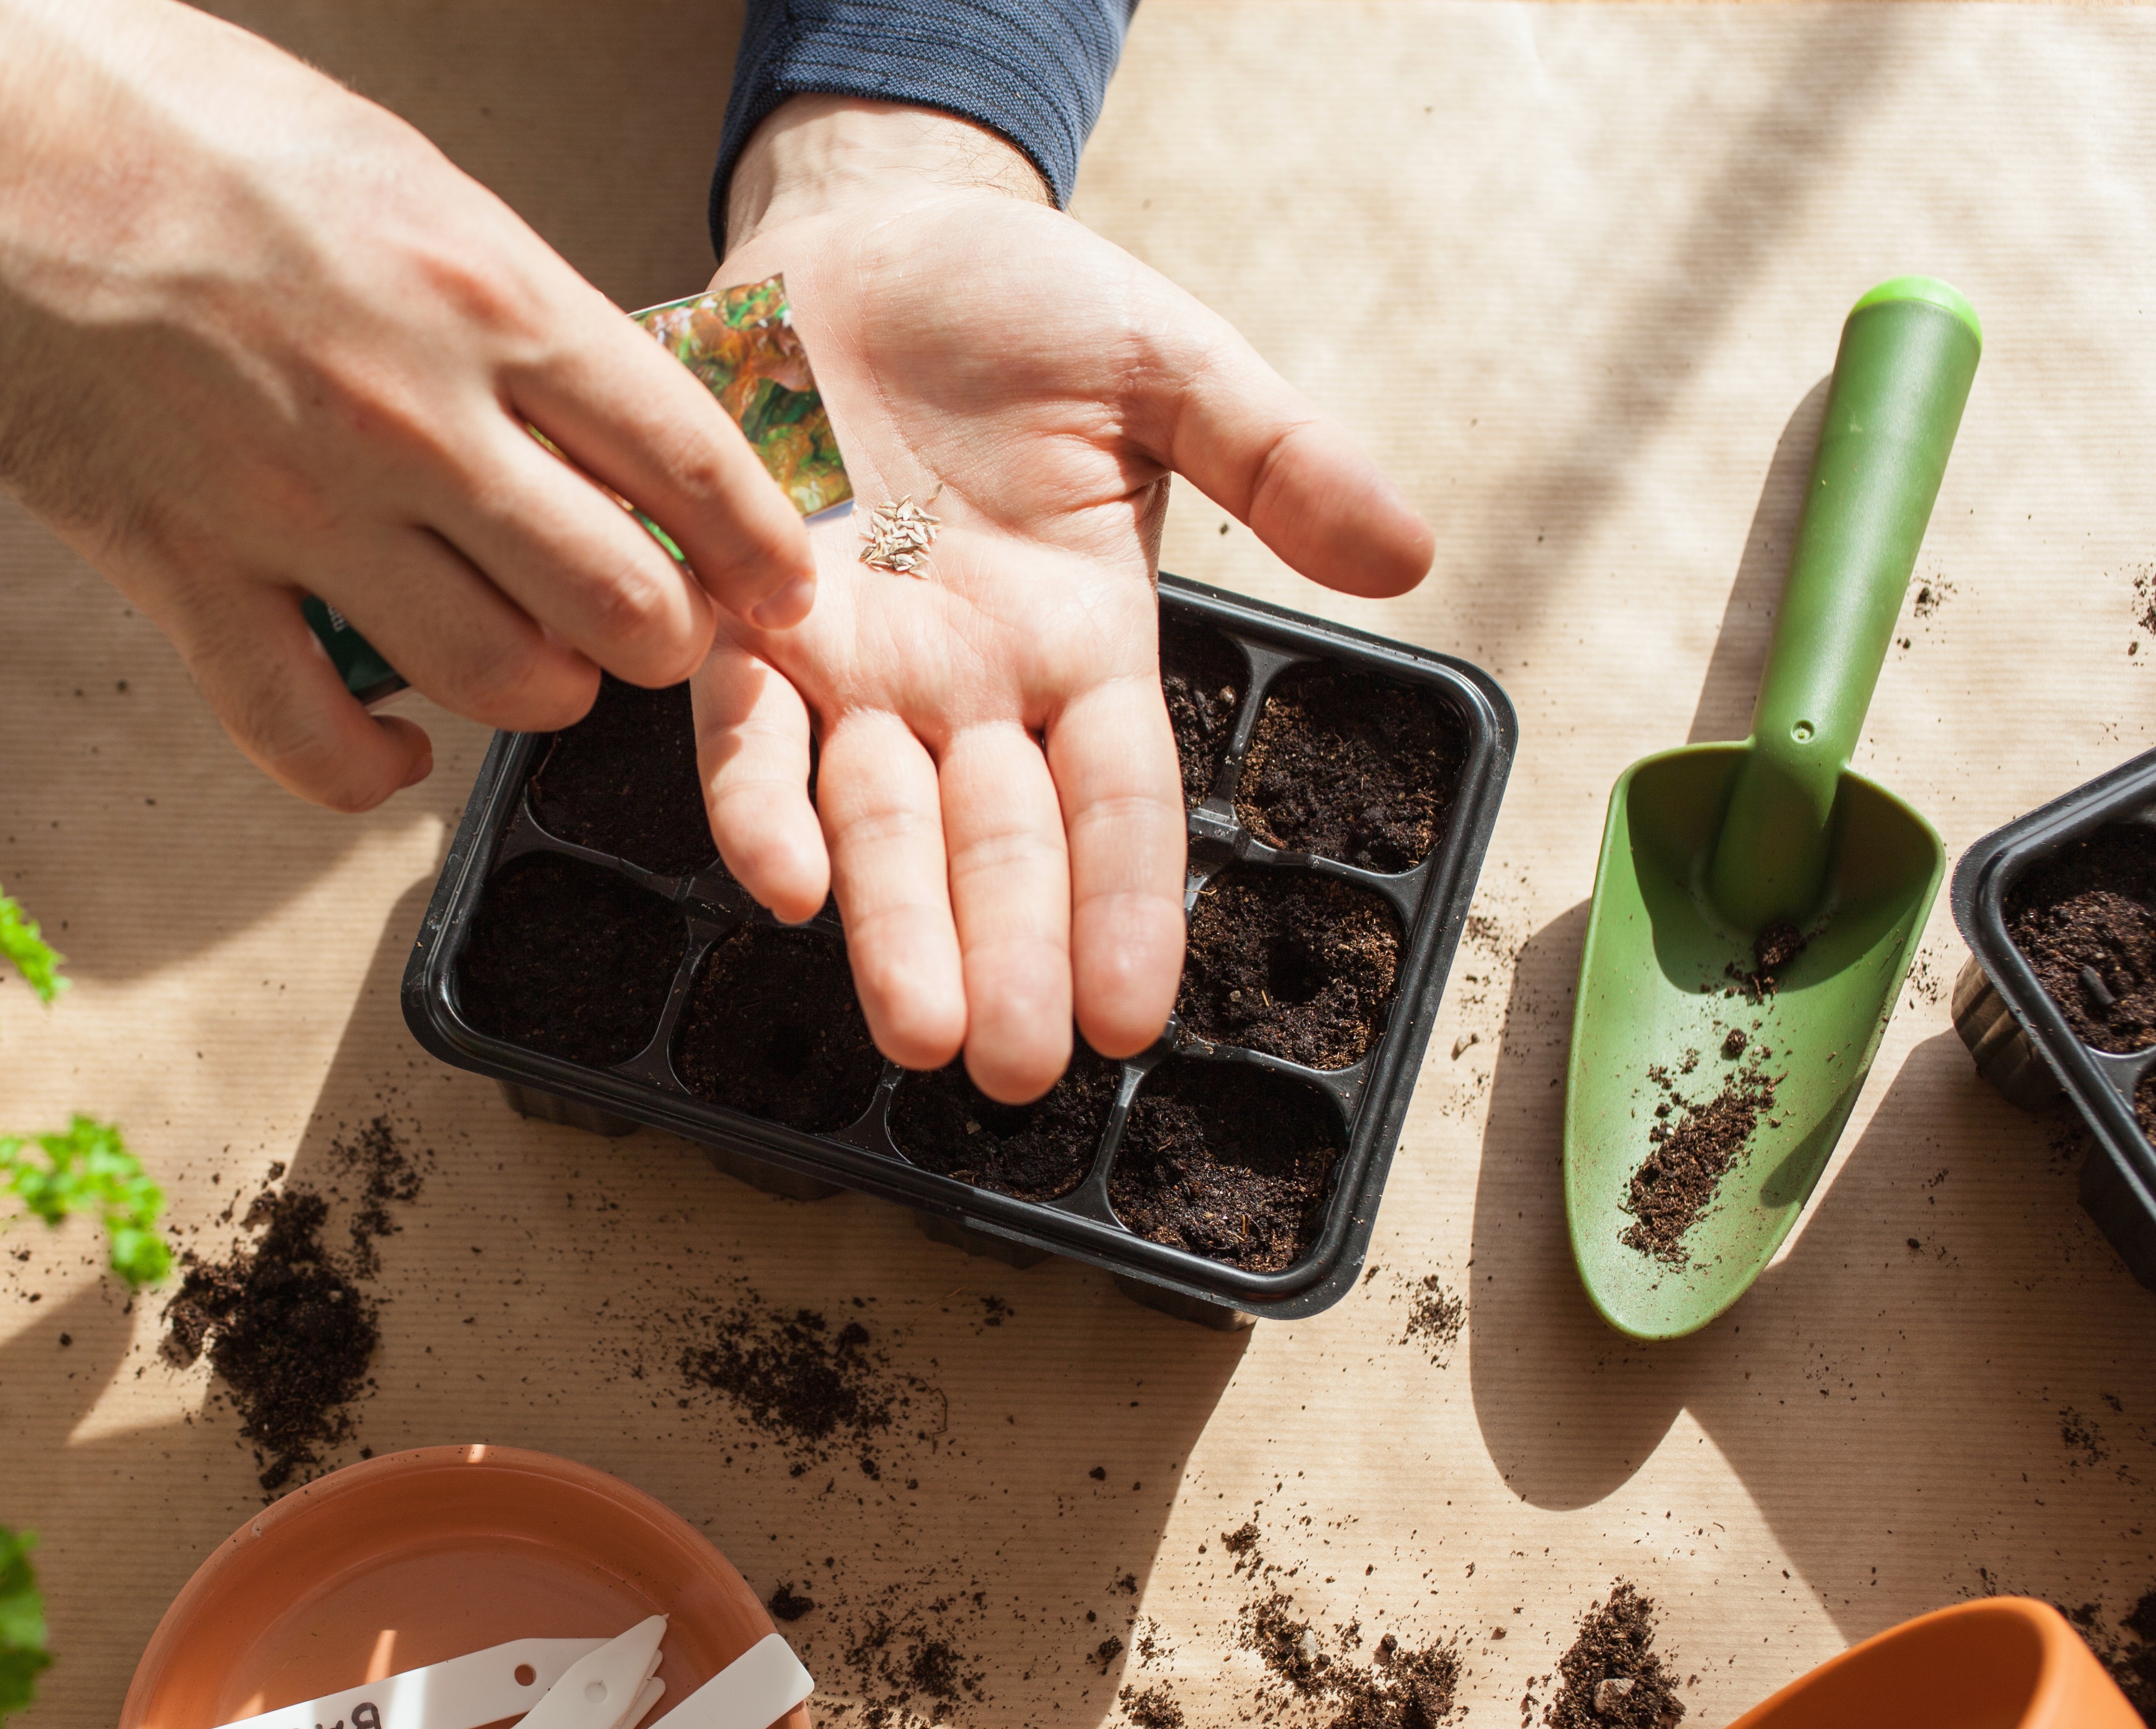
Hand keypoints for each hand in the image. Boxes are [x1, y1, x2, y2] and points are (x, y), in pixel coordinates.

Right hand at [0, 0, 816, 810]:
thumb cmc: (173, 122)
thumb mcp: (398, 175)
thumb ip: (506, 307)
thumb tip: (600, 405)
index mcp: (482, 291)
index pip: (689, 461)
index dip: (759, 548)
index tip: (781, 586)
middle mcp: (411, 416)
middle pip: (620, 600)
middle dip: (662, 635)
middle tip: (655, 627)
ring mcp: (294, 510)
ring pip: (497, 680)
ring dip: (540, 692)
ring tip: (537, 664)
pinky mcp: (180, 575)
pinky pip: (310, 740)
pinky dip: (373, 768)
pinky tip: (400, 746)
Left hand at [700, 99, 1433, 1100]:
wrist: (870, 226)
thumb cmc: (1024, 305)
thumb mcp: (1172, 367)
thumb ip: (1281, 458)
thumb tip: (1410, 553)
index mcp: (1081, 645)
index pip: (1115, 806)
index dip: (1124, 909)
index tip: (1132, 1019)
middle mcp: (967, 685)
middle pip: (996, 845)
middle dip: (1003, 957)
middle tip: (1010, 1073)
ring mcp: (855, 663)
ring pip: (875, 820)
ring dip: (890, 927)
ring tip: (916, 1028)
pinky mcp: (745, 613)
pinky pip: (745, 726)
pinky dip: (757, 799)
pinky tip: (779, 879)